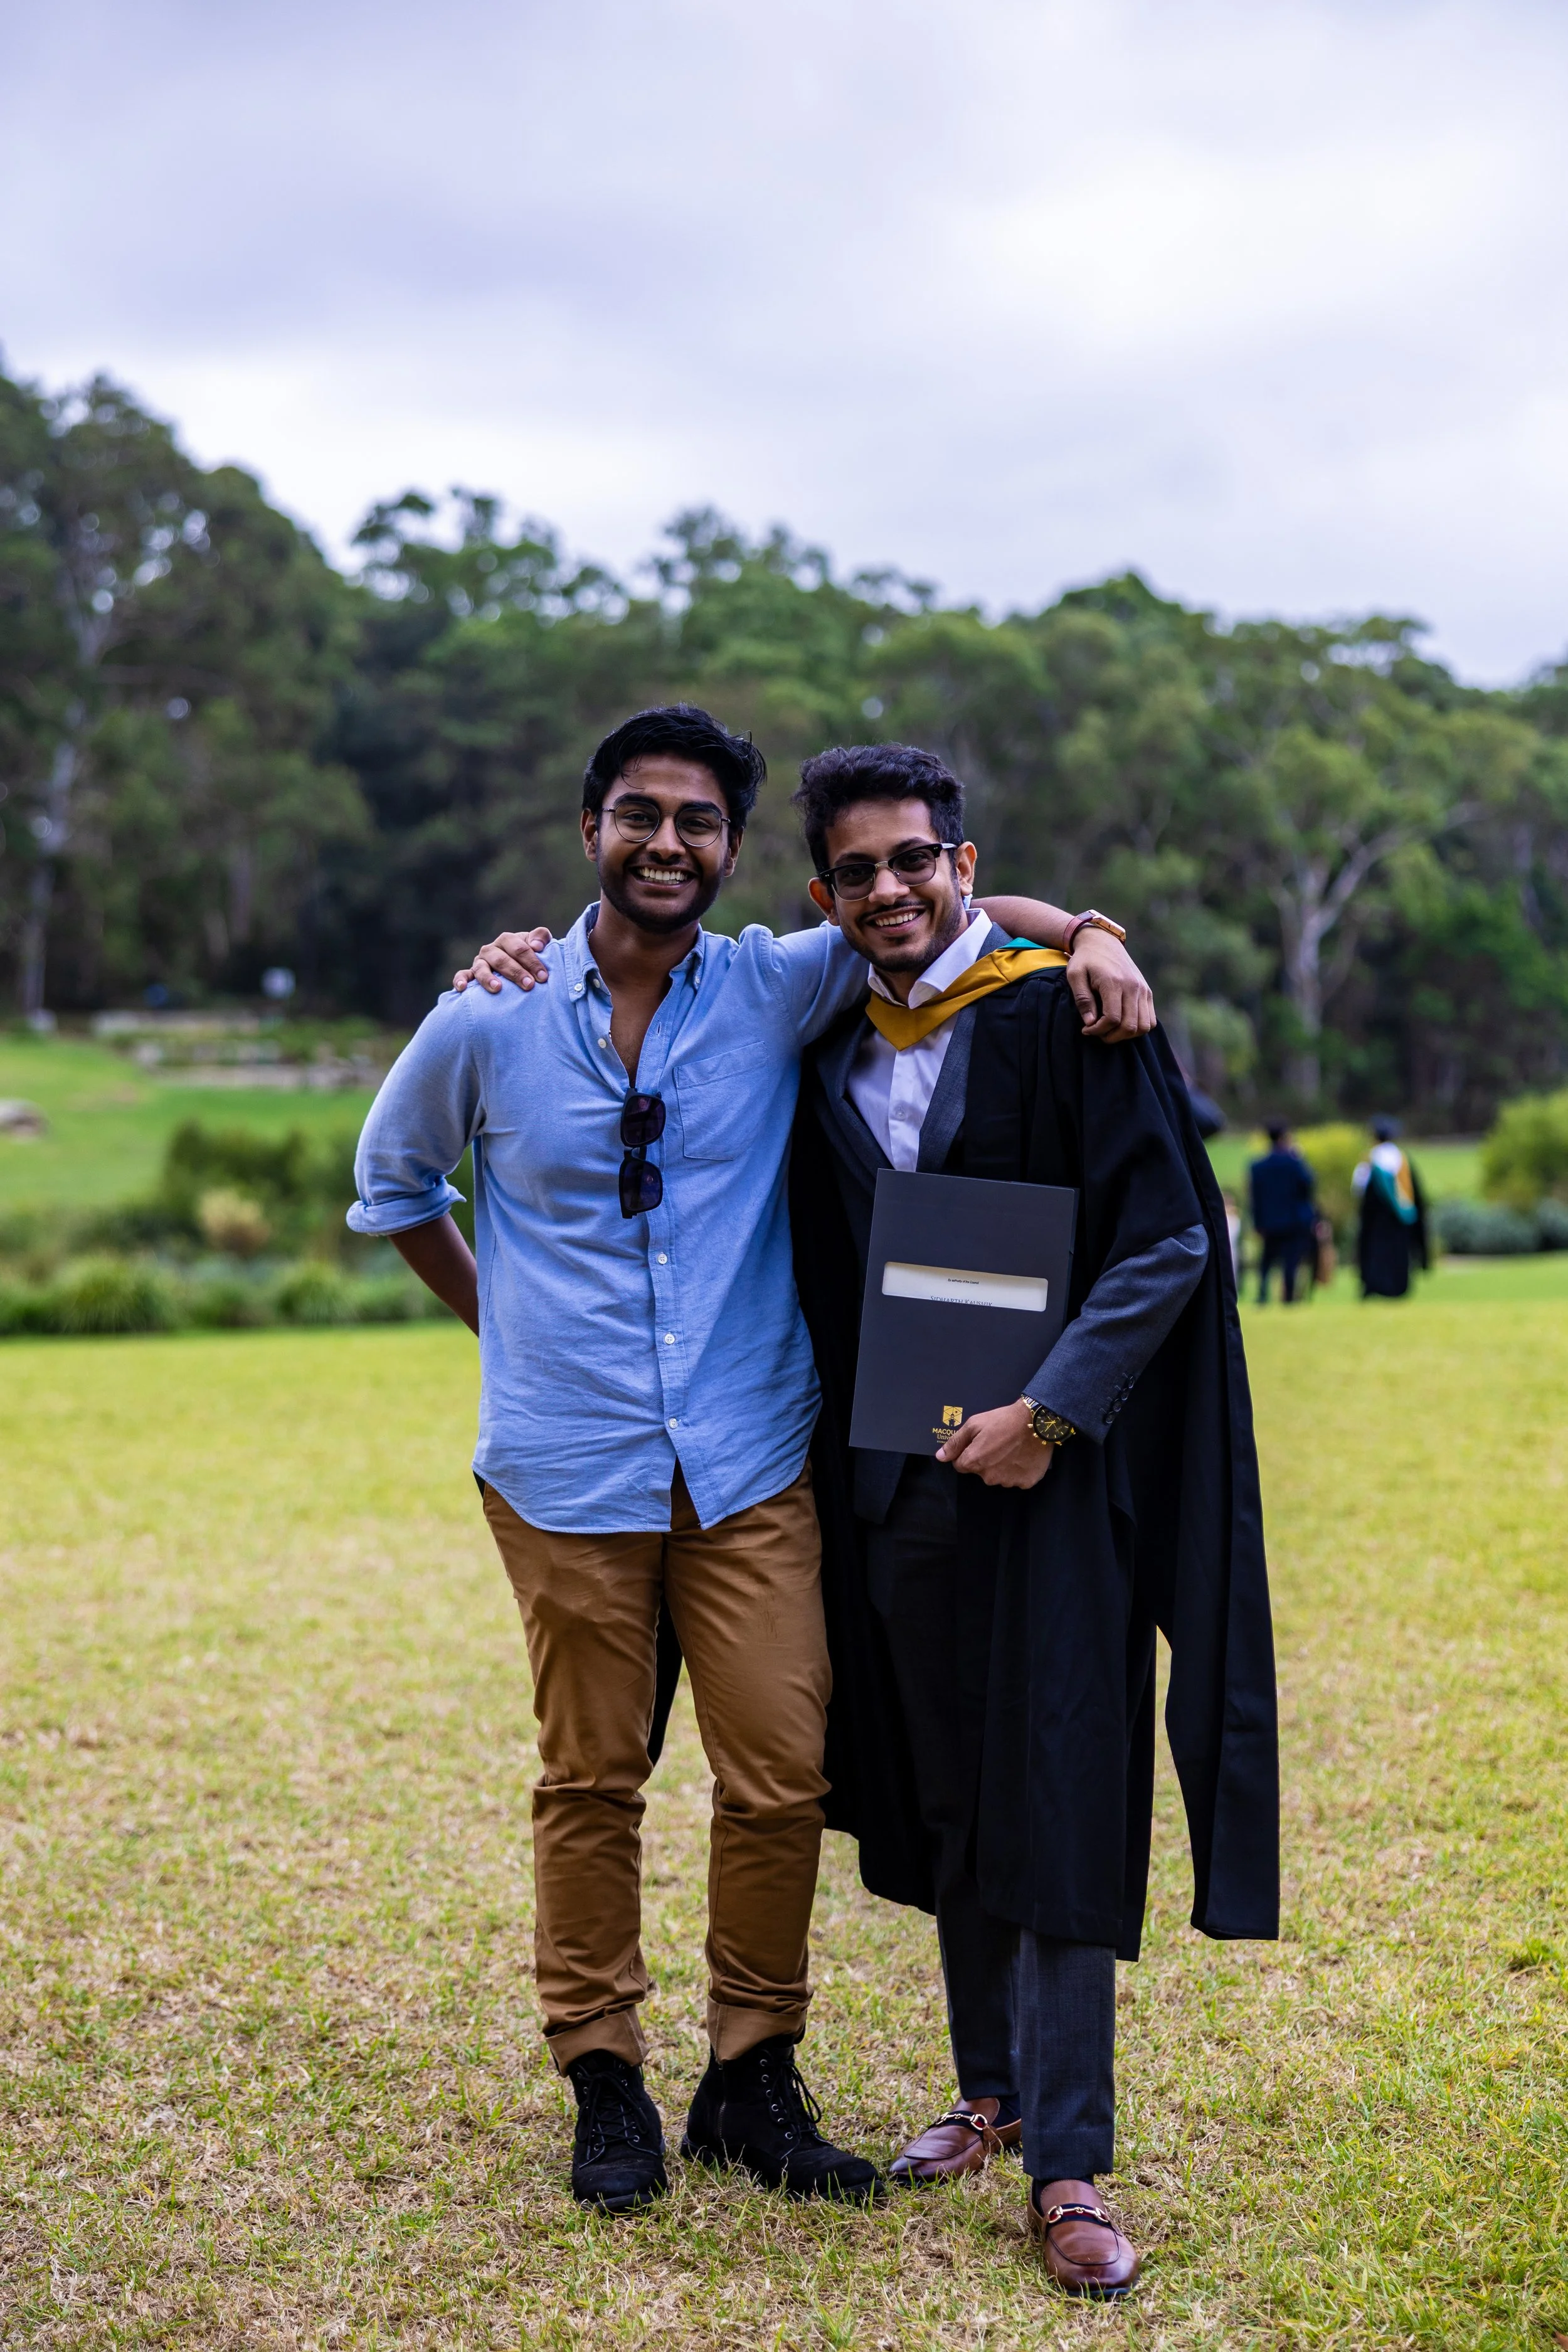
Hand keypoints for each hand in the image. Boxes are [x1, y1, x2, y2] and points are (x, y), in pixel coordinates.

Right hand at [453, 927, 553, 993]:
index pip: (519, 948)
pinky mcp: (471, 974)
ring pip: (481, 968)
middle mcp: (491, 950)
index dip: (532, 962)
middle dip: (516, 972)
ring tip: (498, 988)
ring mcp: (479, 962)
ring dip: (488, 978)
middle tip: (529, 985)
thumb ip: (541, 938)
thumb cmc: (529, 958)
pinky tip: (462, 988)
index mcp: (507, 940)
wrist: (517, 969)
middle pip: (501, 959)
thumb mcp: (538, 946)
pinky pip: (462, 975)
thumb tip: (536, 946)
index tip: (543, 977)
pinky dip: (460, 980)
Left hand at [936, 1400, 1054, 1487]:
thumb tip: (940, 1457)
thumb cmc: (1003, 1420)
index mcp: (974, 1462)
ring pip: (1000, 1476)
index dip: (968, 1453)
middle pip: (981, 1472)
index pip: (961, 1465)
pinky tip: (1023, 1456)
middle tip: (999, 1443)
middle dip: (986, 1460)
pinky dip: (1019, 1471)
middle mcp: (989, 1477)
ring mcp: (1009, 1481)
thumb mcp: (974, 1424)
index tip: (980, 1444)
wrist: (1036, 1421)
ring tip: (1013, 1448)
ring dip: (1003, 1466)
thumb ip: (955, 1442)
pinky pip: (1018, 1479)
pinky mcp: (1026, 1482)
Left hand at [1067, 931, 1154, 1040]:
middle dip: (1112, 1036)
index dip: (1098, 1030)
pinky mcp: (1147, 992)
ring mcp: (1143, 990)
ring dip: (1127, 1035)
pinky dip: (1138, 1027)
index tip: (1086, 1029)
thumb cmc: (1085, 959)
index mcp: (1113, 982)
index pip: (1112, 1018)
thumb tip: (1091, 1023)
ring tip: (1110, 1030)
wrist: (1103, 941)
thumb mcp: (1075, 975)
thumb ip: (1082, 999)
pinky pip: (1151, 1019)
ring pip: (1144, 1026)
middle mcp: (1133, 987)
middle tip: (1097, 1033)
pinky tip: (1121, 1023)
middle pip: (1130, 1026)